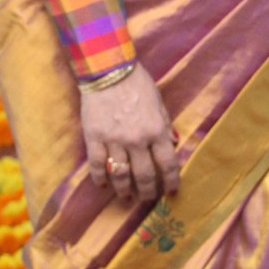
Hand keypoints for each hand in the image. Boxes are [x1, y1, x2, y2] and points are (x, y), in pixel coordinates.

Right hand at [81, 63, 179, 204]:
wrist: (108, 69)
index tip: (171, 191)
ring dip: (124, 190)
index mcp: (156, 131)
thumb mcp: (158, 102)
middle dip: (147, 191)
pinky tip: (102, 185)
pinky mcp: (94, 137)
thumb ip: (166, 125)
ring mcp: (114, 140)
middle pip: (144, 175)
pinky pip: (97, 164)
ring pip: (120, 175)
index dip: (171, 181)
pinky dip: (100, 178)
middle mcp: (137, 140)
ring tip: (126, 197)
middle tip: (147, 198)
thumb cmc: (136, 82)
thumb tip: (175, 144)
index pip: (168, 164)